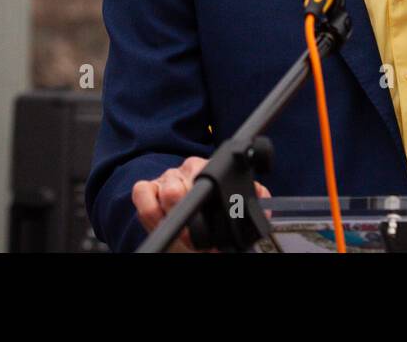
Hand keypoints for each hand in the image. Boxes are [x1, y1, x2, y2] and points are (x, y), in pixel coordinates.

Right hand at [132, 156, 271, 251]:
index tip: (211, 229)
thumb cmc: (209, 211)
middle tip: (194, 237)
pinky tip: (161, 223)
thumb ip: (252, 198)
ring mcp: (165, 177)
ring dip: (171, 219)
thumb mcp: (232, 204)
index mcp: (208, 168)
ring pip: (164, 193)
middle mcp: (186, 170)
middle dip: (188, 221)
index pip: (207, 176)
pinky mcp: (147, 187)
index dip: (206, 205)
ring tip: (181, 235)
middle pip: (180, 189)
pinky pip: (141, 193)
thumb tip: (264, 205)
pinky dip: (150, 211)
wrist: (187, 218)